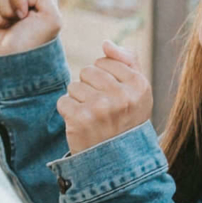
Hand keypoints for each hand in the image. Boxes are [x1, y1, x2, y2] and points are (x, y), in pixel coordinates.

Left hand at [58, 38, 151, 153]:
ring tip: (92, 117)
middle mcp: (121, 96)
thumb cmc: (127, 120)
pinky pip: (63, 101)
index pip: (105, 61)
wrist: (117, 159)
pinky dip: (68, 112)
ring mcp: (100, 108)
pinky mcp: (80, 119)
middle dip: (89, 86)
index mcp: (139, 85)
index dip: (104, 77)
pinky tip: (81, 124)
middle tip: (101, 108)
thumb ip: (128, 61)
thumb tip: (106, 43)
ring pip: (74, 85)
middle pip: (87, 71)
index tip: (113, 96)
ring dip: (78, 100)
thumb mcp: (138, 91)